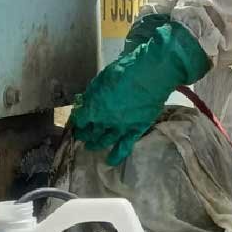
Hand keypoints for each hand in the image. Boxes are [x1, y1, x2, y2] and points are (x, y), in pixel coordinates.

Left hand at [70, 20, 210, 165]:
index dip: (78, 118)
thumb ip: (93, 92)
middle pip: (91, 130)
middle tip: (82, 133)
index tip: (78, 117)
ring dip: (96, 144)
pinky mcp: (137, 129)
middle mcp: (105, 121)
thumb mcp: (103, 77)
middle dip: (85, 132)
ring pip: (105, 140)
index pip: (81, 118)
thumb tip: (85, 101)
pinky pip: (125, 146)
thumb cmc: (127, 70)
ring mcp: (122, 127)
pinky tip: (110, 161)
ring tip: (90, 147)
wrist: (153, 74)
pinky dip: (117, 155)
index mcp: (94, 107)